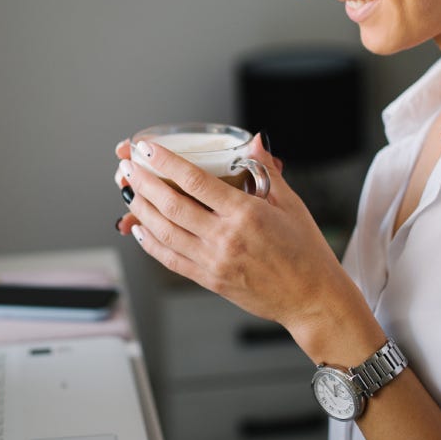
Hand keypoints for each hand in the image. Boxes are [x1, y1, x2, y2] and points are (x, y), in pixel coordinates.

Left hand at [113, 134, 363, 336]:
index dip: (166, 163)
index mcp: (246, 213)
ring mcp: (214, 261)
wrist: (312, 298)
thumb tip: (256, 141)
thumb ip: (267, 171)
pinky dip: (151, 244)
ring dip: (141, 210)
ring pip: (165, 232)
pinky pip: (171, 259)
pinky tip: (139, 229)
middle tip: (128, 167)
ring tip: (128, 192)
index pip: (195, 181)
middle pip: (172, 205)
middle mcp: (225, 237)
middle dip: (144, 183)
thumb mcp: (291, 204)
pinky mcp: (209, 280)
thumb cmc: (305, 252)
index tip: (148, 150)